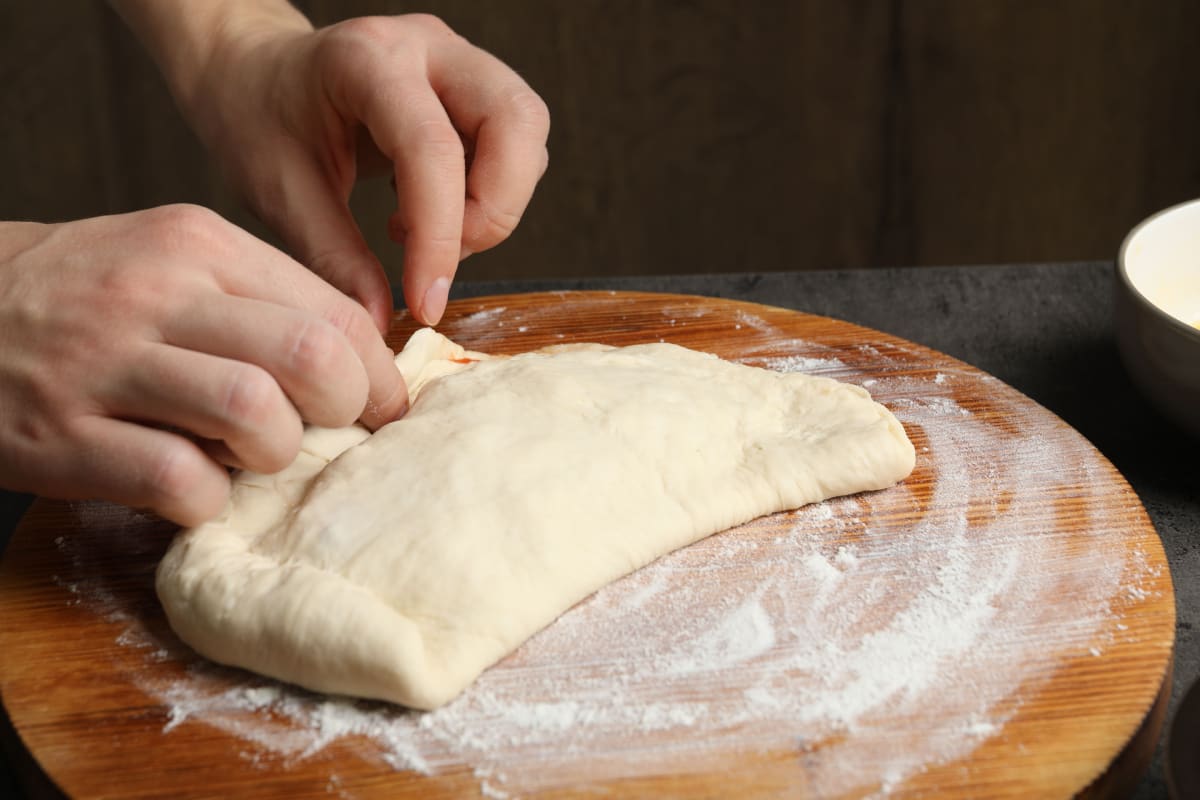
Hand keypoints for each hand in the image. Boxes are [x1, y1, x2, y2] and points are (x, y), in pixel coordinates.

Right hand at [0, 205, 407, 524]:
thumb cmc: (87, 293)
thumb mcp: (172, 259)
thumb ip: (261, 297)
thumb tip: (361, 360)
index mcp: (200, 245)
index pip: (336, 311)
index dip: (378, 375)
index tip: (380, 408)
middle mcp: (157, 293)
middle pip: (309, 358)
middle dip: (341, 412)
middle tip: (322, 433)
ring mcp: (105, 363)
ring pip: (253, 412)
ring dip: (272, 454)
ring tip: (247, 454)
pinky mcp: (62, 436)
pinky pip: (179, 480)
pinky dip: (205, 498)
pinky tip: (192, 486)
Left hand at [142, 6, 550, 331]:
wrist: (250, 73)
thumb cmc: (256, 118)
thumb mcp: (279, 192)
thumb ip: (334, 256)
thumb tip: (381, 321)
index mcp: (366, 60)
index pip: (432, 150)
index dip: (440, 236)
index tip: (425, 301)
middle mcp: (426, 47)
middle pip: (516, 121)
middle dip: (495, 208)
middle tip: (444, 256)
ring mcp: (457, 60)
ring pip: (527, 131)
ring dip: (498, 201)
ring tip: (429, 233)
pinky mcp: (472, 84)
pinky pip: (516, 142)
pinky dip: (492, 191)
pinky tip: (433, 210)